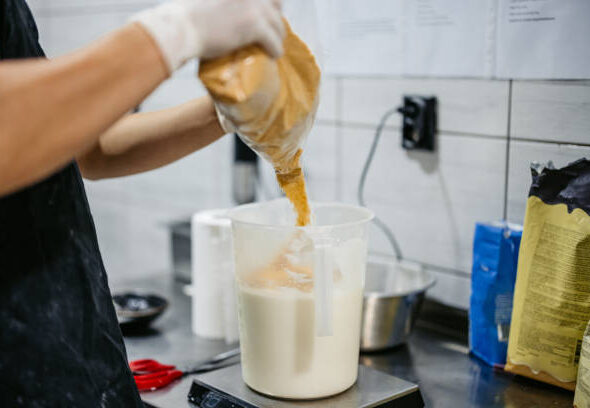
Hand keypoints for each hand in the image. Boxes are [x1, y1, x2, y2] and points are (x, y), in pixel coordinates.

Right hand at [131, 0, 284, 72]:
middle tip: (274, 31)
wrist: (181, 29)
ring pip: (277, 24)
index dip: (269, 3)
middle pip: (276, 3)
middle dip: (276, 17)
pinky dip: (276, 49)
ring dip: (278, 36)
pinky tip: (274, 55)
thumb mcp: (207, 2)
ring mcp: (253, 6)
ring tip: (275, 46)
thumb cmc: (185, 18)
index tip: (269, 12)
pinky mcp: (254, 26)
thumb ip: (222, 3)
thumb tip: (223, 13)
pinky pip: (274, 40)